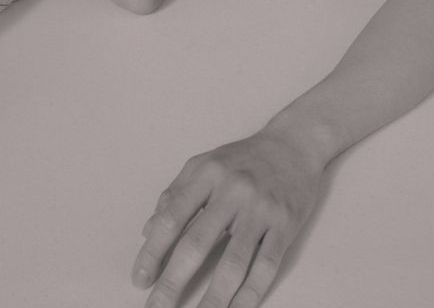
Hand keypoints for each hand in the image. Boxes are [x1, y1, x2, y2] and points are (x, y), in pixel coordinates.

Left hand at [133, 128, 323, 307]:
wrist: (294, 142)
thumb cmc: (244, 157)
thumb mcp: (205, 164)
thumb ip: (176, 194)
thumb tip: (148, 232)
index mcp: (207, 173)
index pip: (172, 217)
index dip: (152, 251)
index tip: (139, 280)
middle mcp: (233, 190)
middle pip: (197, 243)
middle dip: (173, 283)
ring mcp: (261, 208)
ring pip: (233, 262)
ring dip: (212, 299)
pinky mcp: (286, 224)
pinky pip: (266, 266)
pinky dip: (250, 295)